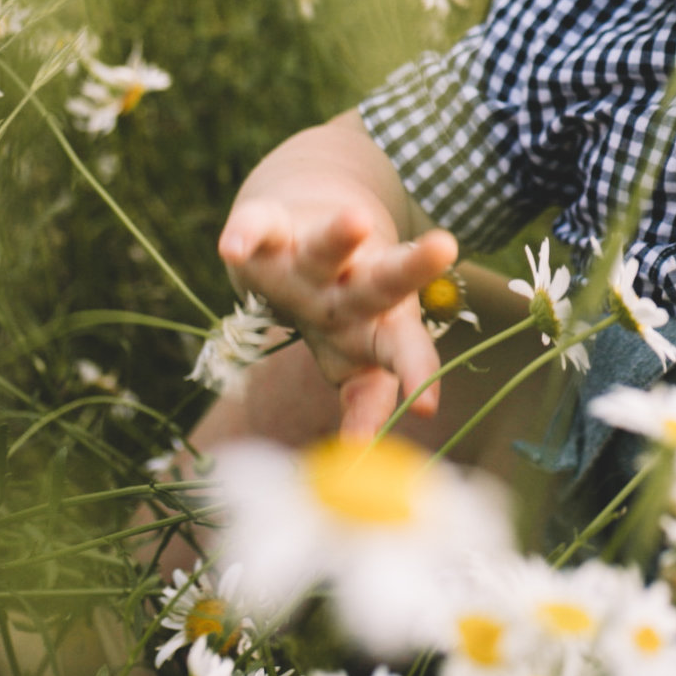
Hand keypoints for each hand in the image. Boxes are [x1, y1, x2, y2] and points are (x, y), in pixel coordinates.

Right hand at [217, 188, 458, 439]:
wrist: (296, 234)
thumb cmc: (338, 306)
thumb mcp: (353, 356)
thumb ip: (365, 398)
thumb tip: (358, 452)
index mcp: (377, 321)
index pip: (403, 347)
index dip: (414, 375)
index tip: (425, 409)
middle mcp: (350, 287)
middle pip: (383, 282)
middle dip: (411, 270)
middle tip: (443, 246)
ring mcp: (309, 256)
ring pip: (326, 246)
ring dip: (339, 236)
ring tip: (354, 223)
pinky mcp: (269, 228)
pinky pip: (256, 228)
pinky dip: (243, 235)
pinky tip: (231, 248)